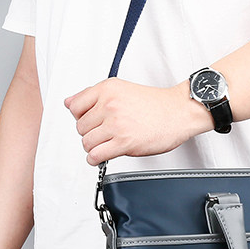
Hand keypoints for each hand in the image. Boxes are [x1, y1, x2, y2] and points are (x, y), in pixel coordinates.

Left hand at [64, 77, 208, 164]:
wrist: (180, 112)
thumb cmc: (157, 104)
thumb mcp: (122, 89)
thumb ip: (94, 95)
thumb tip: (69, 103)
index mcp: (108, 89)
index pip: (74, 106)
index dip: (81, 117)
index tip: (91, 121)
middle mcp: (110, 105)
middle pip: (80, 127)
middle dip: (90, 133)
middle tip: (105, 134)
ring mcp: (116, 124)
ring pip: (86, 142)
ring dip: (94, 147)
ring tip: (106, 144)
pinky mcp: (124, 142)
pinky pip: (96, 155)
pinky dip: (95, 159)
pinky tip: (103, 155)